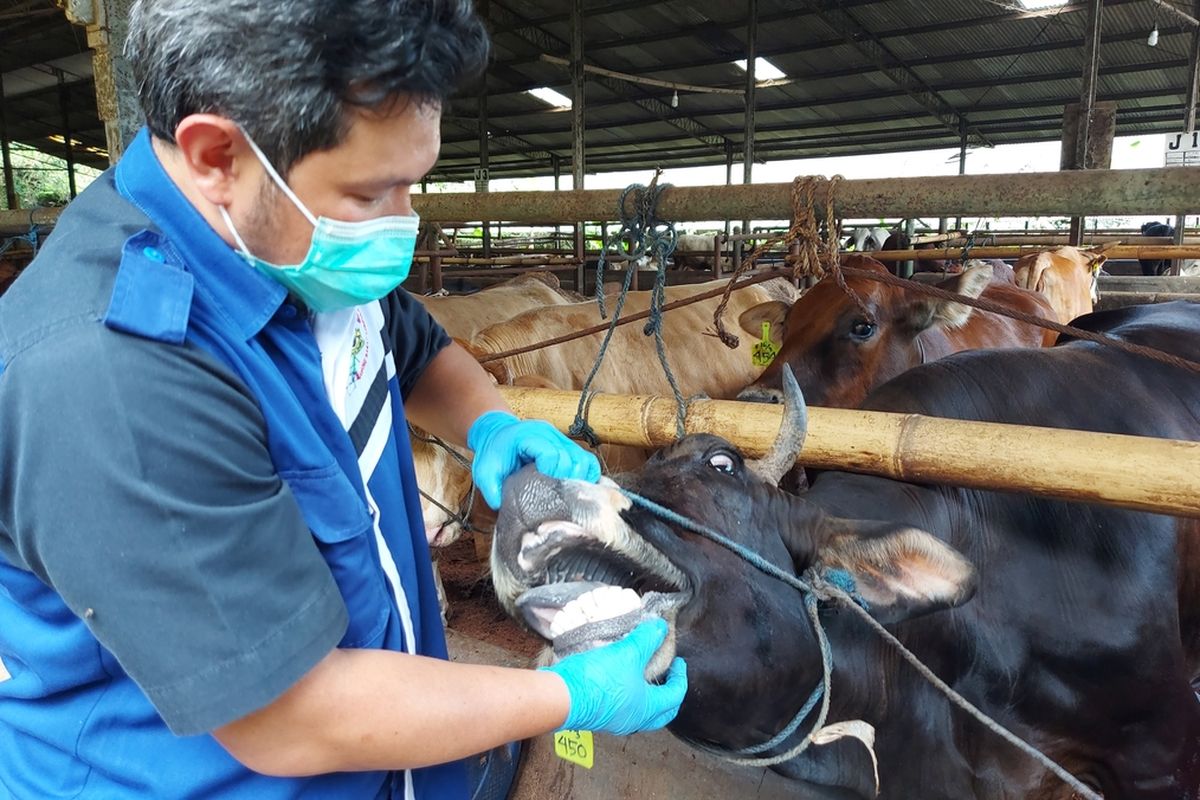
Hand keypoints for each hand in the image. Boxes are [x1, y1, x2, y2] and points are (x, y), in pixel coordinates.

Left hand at [467, 411, 600, 508]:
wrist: (498, 433)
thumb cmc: (493, 453)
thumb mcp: (484, 471)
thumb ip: (491, 489)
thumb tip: (503, 507)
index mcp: (529, 436)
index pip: (551, 454)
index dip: (551, 473)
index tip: (544, 488)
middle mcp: (549, 434)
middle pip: (571, 459)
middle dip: (565, 481)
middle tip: (555, 497)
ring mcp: (561, 439)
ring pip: (583, 459)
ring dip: (579, 479)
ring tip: (566, 494)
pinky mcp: (568, 446)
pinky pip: (587, 460)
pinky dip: (587, 475)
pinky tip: (577, 488)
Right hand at [542, 619, 687, 735]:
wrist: (560, 696)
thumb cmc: (597, 680)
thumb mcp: (627, 653)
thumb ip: (646, 639)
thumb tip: (660, 627)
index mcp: (647, 709)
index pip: (675, 696)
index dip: (680, 677)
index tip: (679, 663)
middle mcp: (632, 720)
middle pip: (659, 711)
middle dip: (666, 693)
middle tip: (667, 674)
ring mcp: (613, 720)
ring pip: (638, 709)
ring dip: (644, 692)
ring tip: (641, 671)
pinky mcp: (596, 714)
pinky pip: (619, 706)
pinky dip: (625, 692)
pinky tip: (616, 675)